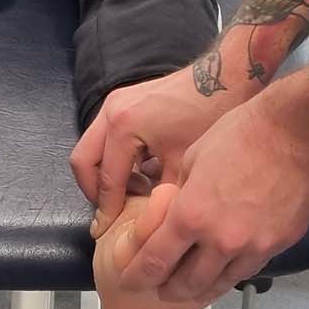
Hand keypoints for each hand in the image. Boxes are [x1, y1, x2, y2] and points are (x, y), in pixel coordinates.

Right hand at [72, 63, 248, 235]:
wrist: (226, 76)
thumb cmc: (210, 115)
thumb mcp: (185, 164)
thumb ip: (162, 198)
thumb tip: (151, 228)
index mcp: (123, 127)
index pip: (107, 180)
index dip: (108, 210)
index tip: (107, 232)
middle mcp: (111, 112)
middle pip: (83, 161)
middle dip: (94, 191)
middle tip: (110, 213)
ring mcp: (115, 103)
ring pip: (92, 148)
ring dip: (106, 174)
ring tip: (133, 195)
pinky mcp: (125, 101)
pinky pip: (107, 137)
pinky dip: (117, 159)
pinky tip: (143, 175)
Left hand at [116, 98, 308, 302]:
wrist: (297, 130)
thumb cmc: (245, 133)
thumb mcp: (194, 159)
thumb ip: (181, 195)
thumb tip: (173, 212)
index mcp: (191, 215)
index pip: (154, 261)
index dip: (138, 276)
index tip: (133, 279)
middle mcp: (221, 239)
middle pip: (187, 283)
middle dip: (170, 290)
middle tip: (163, 289)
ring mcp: (254, 245)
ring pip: (221, 283)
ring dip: (203, 288)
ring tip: (193, 287)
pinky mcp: (279, 243)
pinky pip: (250, 267)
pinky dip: (233, 271)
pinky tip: (227, 267)